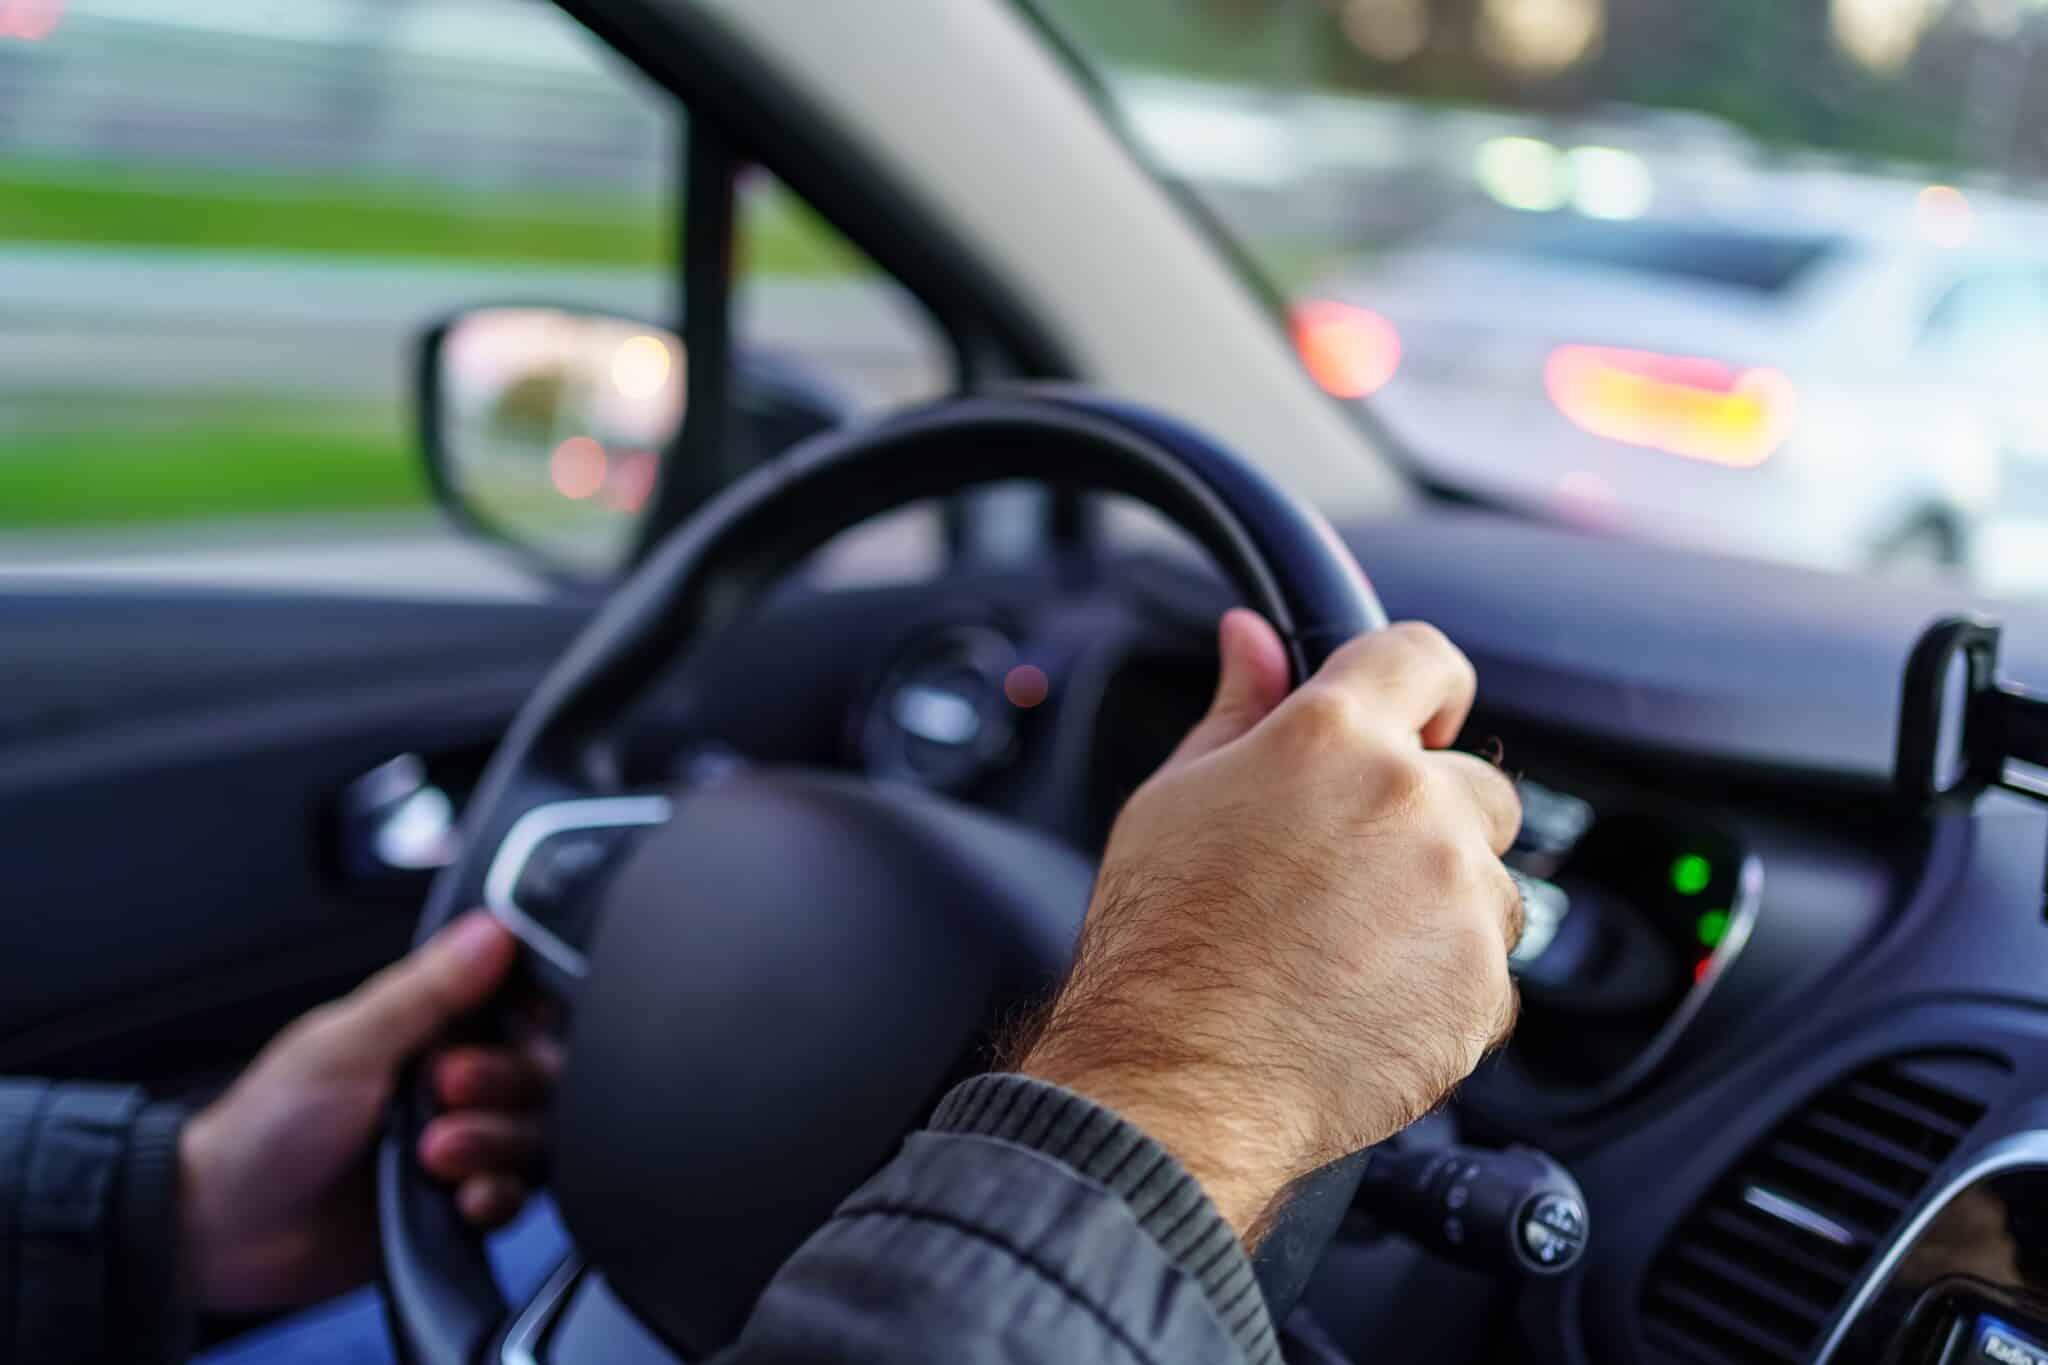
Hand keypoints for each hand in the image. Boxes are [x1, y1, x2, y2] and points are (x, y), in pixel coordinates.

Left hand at [178, 912, 557, 1312]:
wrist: (227, 1231)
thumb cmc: (267, 1127)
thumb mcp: (346, 1046)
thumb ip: (426, 992)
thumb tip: (492, 928)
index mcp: (432, 1026)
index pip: (518, 1007)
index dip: (528, 1019)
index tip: (505, 1029)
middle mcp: (456, 1080)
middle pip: (537, 1073)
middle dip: (502, 1085)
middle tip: (443, 1091)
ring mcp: (464, 1140)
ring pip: (533, 1134)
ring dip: (495, 1144)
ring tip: (437, 1155)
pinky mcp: (461, 1199)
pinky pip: (518, 1196)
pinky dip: (498, 1196)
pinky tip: (464, 1198)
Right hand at [1015, 611, 1521, 1242]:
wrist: (1178, 1076)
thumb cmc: (1160, 940)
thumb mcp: (1177, 797)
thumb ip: (1238, 708)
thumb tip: (1251, 638)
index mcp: (1334, 737)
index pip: (1423, 657)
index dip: (1424, 686)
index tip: (1419, 717)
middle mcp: (1412, 803)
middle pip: (1473, 781)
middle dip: (1428, 816)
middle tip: (1347, 872)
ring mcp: (1458, 896)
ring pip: (1487, 880)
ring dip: (1439, 903)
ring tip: (1346, 949)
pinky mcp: (1483, 985)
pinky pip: (1484, 965)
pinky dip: (1441, 980)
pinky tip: (1363, 999)